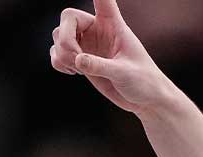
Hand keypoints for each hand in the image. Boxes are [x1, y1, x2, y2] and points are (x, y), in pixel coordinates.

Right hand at [49, 0, 171, 114]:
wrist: (147, 101)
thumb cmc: (145, 83)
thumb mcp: (125, 73)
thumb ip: (101, 66)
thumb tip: (78, 60)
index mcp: (114, 25)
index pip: (103, 0)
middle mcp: (98, 30)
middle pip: (67, 18)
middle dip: (64, 38)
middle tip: (75, 58)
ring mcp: (88, 44)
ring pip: (57, 36)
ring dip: (61, 53)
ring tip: (77, 69)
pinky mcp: (82, 60)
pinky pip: (56, 53)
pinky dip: (58, 62)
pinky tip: (73, 72)